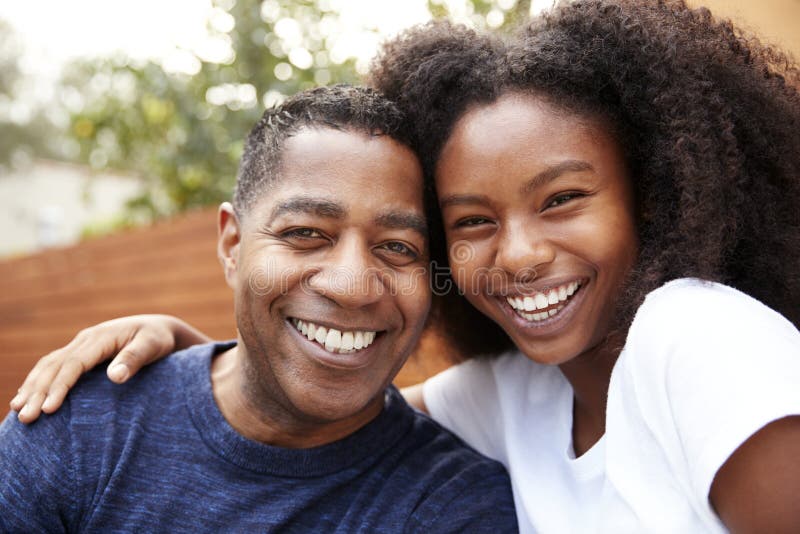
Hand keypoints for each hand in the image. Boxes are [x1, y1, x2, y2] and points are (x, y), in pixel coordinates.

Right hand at [9, 315, 209, 422]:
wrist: (160, 328)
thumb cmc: (158, 339)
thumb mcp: (153, 346)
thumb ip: (135, 359)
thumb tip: (116, 377)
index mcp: (100, 338)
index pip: (73, 364)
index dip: (59, 386)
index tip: (49, 410)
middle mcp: (85, 340)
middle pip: (54, 366)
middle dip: (37, 391)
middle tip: (25, 419)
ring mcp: (81, 345)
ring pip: (48, 365)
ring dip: (32, 387)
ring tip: (18, 411)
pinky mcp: (81, 353)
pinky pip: (53, 366)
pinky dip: (38, 381)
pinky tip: (27, 397)